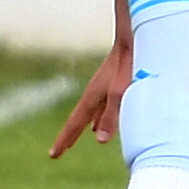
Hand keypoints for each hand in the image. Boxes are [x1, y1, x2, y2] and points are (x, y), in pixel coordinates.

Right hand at [50, 34, 134, 157]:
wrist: (136, 32)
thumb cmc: (130, 62)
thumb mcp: (121, 91)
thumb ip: (111, 115)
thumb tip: (98, 140)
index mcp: (93, 96)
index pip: (75, 124)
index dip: (65, 140)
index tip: (53, 155)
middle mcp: (95, 92)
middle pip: (79, 119)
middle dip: (70, 135)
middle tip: (59, 150)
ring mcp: (104, 85)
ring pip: (92, 111)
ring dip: (85, 125)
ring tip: (80, 136)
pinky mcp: (116, 79)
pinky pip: (103, 104)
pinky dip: (100, 115)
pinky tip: (105, 115)